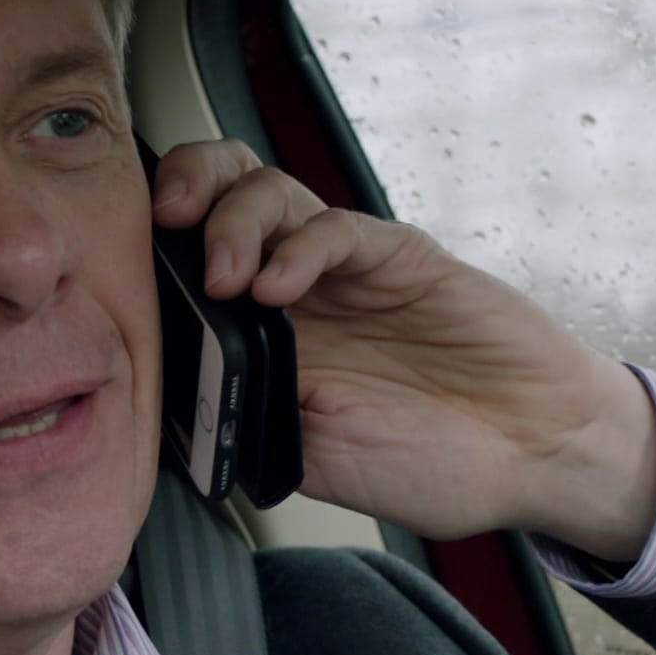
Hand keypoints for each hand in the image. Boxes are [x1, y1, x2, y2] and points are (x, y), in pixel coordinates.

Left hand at [151, 140, 655, 561]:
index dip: (146, 245)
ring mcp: (343, 269)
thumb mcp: (311, 464)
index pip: (183, 258)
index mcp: (258, 337)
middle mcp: (293, 289)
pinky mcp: (397, 256)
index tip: (121, 268)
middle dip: (179, 190)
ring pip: (265, 192)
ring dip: (232, 219)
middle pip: (215, 195)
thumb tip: (156, 403)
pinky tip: (280, 286)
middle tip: (165, 227)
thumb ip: (245, 422)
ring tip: (229, 279)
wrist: (534, 454)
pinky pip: (334, 227)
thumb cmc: (429, 463)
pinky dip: (298, 244)